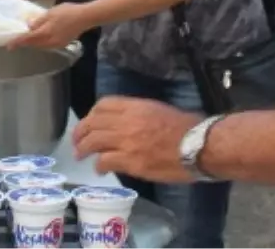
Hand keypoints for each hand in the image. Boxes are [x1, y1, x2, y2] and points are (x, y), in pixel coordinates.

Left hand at [9, 3, 89, 49]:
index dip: (17, 42)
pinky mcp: (63, 44)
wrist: (85, 17)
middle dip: (26, 42)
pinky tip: (43, 35)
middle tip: (18, 38)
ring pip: (41, 45)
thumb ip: (39, 21)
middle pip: (34, 44)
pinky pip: (48, 45)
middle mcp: (50, 42)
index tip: (9, 46)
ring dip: (34, 42)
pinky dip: (42, 42)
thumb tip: (29, 27)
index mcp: (45, 33)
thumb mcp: (50, 13)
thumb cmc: (67, 12)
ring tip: (29, 36)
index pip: (28, 39)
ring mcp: (57, 44)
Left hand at [73, 96, 204, 182]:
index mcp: (135, 106)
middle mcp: (126, 121)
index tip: (89, 121)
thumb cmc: (187, 127)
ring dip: (83, 148)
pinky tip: (99, 170)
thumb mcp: (160, 110)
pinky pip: (105, 161)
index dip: (92, 114)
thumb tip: (129, 124)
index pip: (103, 104)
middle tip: (76, 141)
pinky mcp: (131, 161)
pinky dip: (99, 165)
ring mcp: (127, 141)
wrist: (198, 145)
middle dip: (80, 132)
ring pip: (93, 141)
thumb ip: (140, 115)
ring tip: (80, 155)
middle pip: (93, 123)